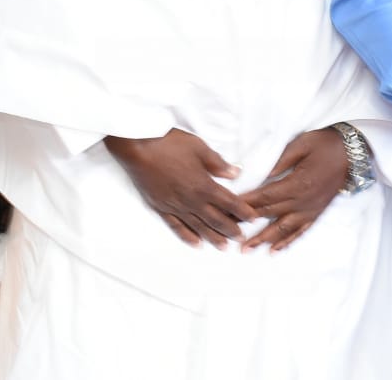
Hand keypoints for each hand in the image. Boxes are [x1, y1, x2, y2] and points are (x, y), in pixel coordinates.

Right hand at [105, 129, 257, 248]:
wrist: (138, 148)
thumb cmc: (170, 144)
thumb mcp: (199, 148)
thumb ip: (218, 164)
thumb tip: (235, 174)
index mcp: (204, 185)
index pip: (229, 202)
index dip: (243, 211)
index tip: (253, 218)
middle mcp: (192, 200)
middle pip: (216, 219)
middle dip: (231, 229)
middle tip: (242, 238)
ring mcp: (176, 206)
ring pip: (199, 226)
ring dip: (213, 237)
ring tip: (224, 247)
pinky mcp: (161, 208)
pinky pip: (177, 226)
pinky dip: (188, 236)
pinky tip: (196, 243)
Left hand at [239, 128, 349, 252]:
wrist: (352, 152)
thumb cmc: (325, 144)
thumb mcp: (300, 145)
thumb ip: (279, 161)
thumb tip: (260, 174)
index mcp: (297, 183)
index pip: (265, 196)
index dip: (246, 203)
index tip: (229, 209)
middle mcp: (303, 201)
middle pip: (270, 214)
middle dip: (248, 224)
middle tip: (228, 233)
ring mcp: (310, 210)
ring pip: (283, 229)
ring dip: (263, 240)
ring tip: (246, 249)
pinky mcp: (317, 213)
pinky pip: (300, 232)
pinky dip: (287, 242)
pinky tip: (274, 251)